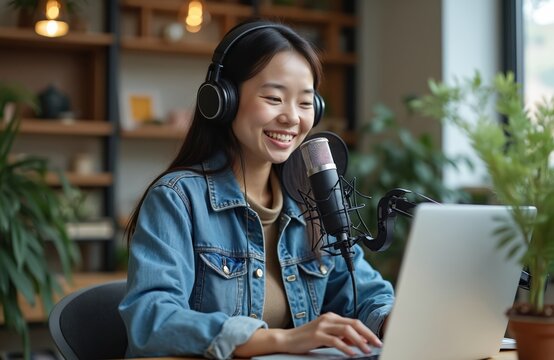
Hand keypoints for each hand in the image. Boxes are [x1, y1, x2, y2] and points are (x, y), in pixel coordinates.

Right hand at [235, 312, 381, 357]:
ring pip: (346, 330)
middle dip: (367, 334)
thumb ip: (341, 337)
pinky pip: (334, 340)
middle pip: (353, 324)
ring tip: (366, 350)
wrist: (287, 339)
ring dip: (359, 341)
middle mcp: (329, 318)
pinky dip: (345, 347)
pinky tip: (351, 353)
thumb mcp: (327, 336)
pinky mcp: (316, 334)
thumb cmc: (307, 338)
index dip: (367, 331)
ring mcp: (322, 325)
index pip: (354, 322)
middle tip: (377, 344)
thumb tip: (359, 342)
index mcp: (332, 317)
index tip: (376, 340)